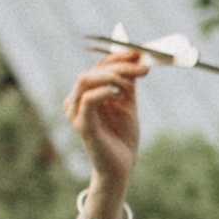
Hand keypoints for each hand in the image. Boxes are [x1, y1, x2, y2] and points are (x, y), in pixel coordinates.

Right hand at [62, 45, 147, 200]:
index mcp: (87, 92)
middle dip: (119, 64)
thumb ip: (129, 82)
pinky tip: (120, 94)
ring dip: (112, 76)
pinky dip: (105, 91)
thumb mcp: (128, 103)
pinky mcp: (81, 125)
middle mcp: (77, 99)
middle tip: (143, 66)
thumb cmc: (122, 136)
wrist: (121, 166)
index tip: (140, 52)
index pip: (99, 66)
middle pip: (93, 69)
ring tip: (131, 84)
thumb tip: (138, 57)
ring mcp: (76, 111)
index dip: (118, 56)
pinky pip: (88, 100)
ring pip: (86, 79)